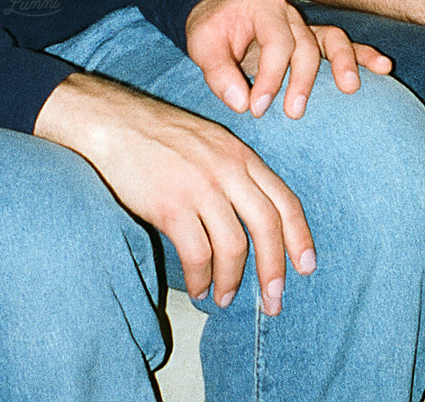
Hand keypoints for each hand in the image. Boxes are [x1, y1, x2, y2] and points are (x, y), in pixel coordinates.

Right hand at [35, 72, 312, 310]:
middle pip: (267, 225)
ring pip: (233, 246)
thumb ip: (236, 174)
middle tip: (274, 302)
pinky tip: (198, 288)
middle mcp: (228, 170)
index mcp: (242, 155)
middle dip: (274, 269)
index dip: (299, 236)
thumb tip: (252, 220)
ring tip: (225, 298)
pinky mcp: (171, 206)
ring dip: (232, 280)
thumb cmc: (163, 136)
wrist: (118, 123)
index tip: (306, 266)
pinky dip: (201, 278)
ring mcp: (201, 187)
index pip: (284, 199)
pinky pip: (197, 254)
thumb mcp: (212, 144)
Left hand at [187, 0, 391, 119]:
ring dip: (342, 63)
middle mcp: (289, 14)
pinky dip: (363, 56)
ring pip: (333, 38)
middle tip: (293, 113)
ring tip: (350, 89)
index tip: (256, 108)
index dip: (270, 77)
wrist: (220, 12)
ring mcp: (306, 25)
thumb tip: (242, 102)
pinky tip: (383, 68)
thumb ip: (219, 73)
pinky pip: (344, 44)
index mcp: (263, 9)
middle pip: (306, 44)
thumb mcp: (202, 45)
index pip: (276, 43)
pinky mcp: (315, 39)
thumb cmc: (212, 30)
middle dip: (302, 80)